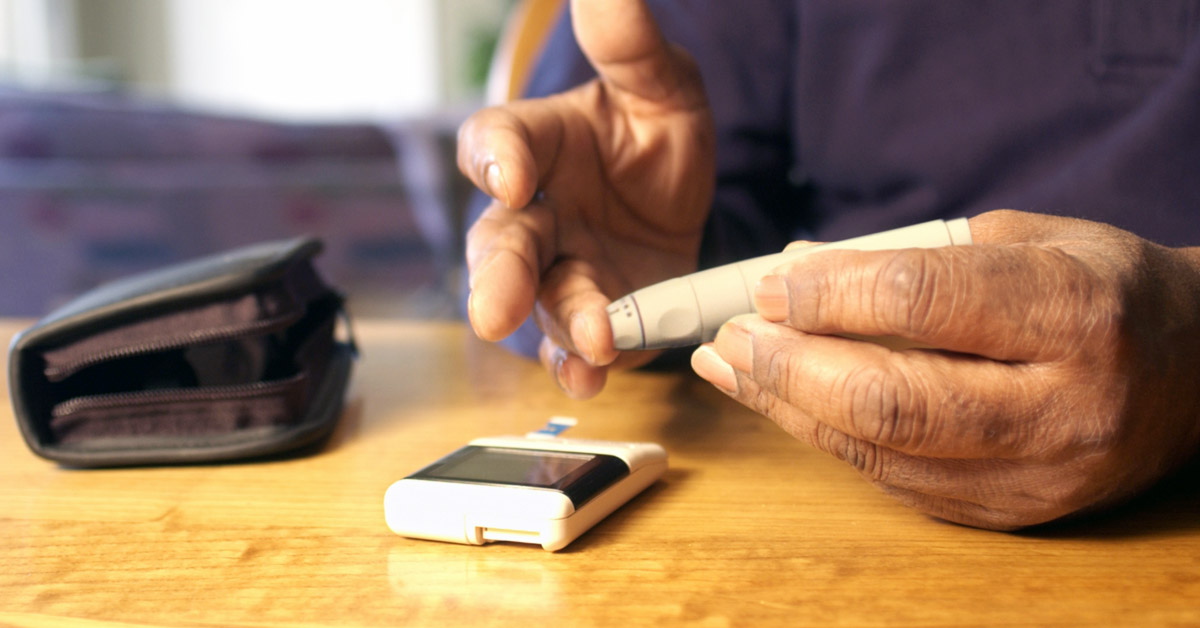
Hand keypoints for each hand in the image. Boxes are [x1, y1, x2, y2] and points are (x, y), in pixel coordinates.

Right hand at [457, 0, 714, 397]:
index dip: (494, 158)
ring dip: (559, 322)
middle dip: (499, 275)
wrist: (688, 198)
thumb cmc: (655, 132)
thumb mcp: (659, 81)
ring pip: (540, 300)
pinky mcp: (589, 315)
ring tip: (588, 343)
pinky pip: (572, 343)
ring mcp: (560, 268)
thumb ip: (627, 42)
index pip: (496, 142)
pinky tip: (591, 377)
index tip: (510, 176)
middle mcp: (535, 211)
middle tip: (493, 309)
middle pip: (501, 241)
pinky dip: (578, 363)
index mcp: (539, 144)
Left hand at [691, 209, 1199, 529]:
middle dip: (789, 367)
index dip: (829, 294)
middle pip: (890, 399)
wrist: (1191, 375)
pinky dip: (829, 436)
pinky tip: (788, 401)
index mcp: (1075, 314)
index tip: (769, 284)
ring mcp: (1037, 476)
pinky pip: (893, 479)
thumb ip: (912, 256)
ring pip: (880, 451)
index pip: (924, 302)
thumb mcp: (1026, 239)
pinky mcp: (1009, 514)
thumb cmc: (1099, 288)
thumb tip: (795, 271)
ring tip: (732, 367)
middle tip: (730, 336)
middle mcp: (1062, 408)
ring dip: (788, 407)